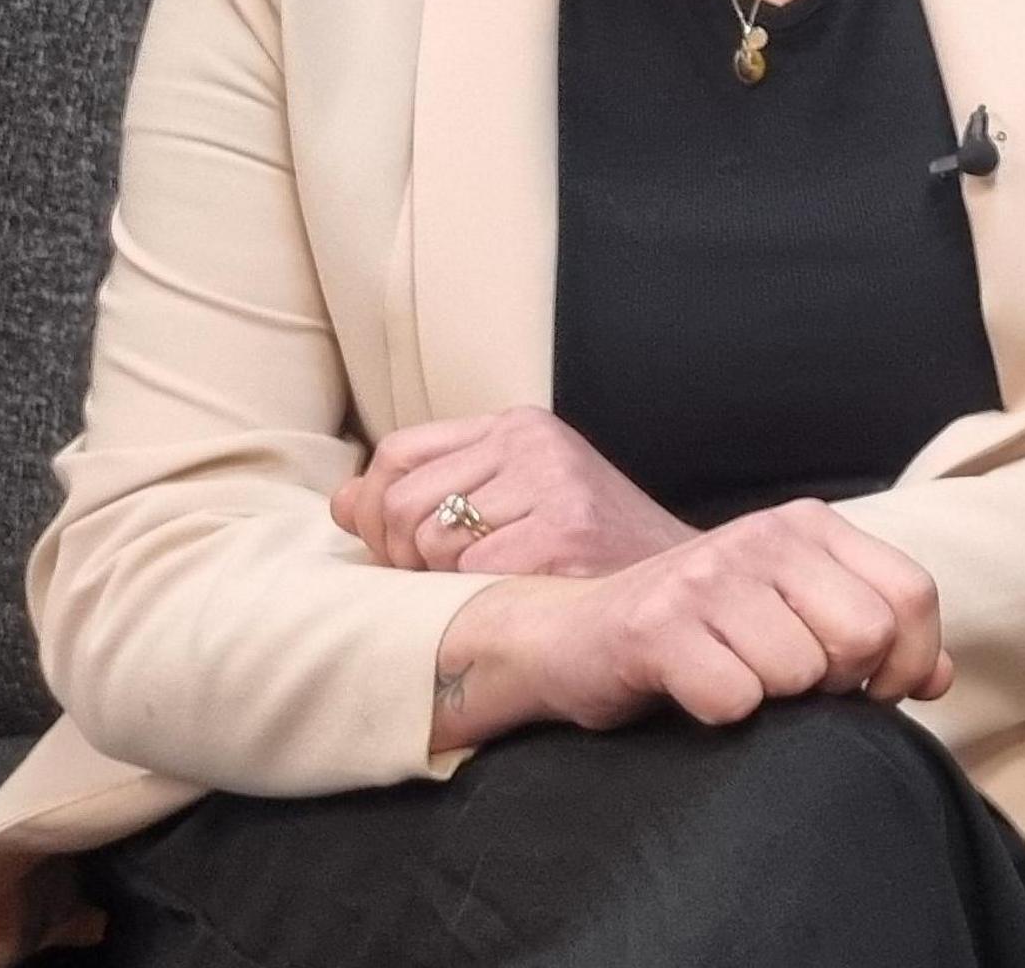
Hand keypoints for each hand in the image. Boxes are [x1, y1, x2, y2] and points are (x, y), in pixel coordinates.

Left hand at [333, 405, 696, 576]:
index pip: (396, 456)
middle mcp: (533, 442)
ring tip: (497, 587)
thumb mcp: (511, 504)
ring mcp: (551, 483)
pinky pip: (470, 575)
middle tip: (449, 584)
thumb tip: (341, 502)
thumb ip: (430, 493)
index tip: (401, 552)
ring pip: (429, 542)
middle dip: (404, 559)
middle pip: (401, 503)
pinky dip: (484, 599)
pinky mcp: (564, 532)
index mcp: (518, 426)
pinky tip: (525, 596)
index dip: (378, 512)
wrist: (683, 592)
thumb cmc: (591, 555)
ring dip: (446, 583)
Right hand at [459, 499, 954, 735]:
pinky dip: (721, 714)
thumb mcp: (793, 617)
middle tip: (788, 683)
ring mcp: (709, 575)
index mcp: (810, 526)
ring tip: (732, 677)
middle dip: (838, 683)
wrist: (570, 636)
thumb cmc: (699, 635)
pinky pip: (736, 700)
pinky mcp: (657, 625)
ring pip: (800, 673)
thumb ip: (876, 638)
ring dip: (772, 700)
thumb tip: (941, 677)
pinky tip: (692, 691)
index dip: (909, 662)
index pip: (913, 595)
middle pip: (866, 636)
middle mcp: (764, 536)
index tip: (873, 691)